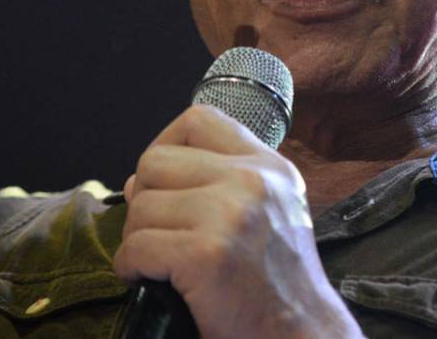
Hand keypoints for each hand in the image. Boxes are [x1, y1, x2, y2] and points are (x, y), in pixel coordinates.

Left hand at [115, 105, 361, 338]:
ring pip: (141, 206)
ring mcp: (231, 215)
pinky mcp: (208, 254)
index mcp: (269, 167)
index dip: (165, 145)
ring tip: (163, 264)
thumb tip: (139, 178)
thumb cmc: (278, 286)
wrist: (304, 337)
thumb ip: (217, 184)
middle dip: (145, 202)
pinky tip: (154, 281)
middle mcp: (254, 181)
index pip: (200, 119)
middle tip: (161, 236)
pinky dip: (132, 268)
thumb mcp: (269, 214)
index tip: (164, 184)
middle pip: (156, 162)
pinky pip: (136, 246)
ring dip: (138, 240)